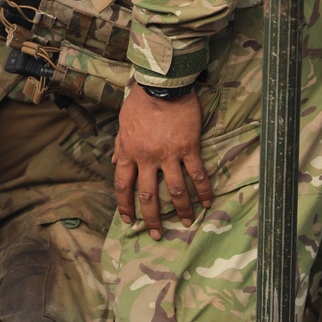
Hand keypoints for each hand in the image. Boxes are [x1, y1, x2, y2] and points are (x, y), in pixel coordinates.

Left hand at [113, 85, 211, 239]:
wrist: (163, 86)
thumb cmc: (141, 102)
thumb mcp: (123, 123)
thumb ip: (119, 145)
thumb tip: (113, 162)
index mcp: (128, 152)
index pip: (123, 185)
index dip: (125, 205)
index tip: (128, 220)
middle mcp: (147, 158)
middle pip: (148, 194)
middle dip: (151, 217)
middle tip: (156, 234)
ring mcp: (168, 155)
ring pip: (176, 190)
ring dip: (182, 210)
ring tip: (186, 223)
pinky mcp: (188, 148)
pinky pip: (197, 174)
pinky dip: (204, 191)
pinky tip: (208, 203)